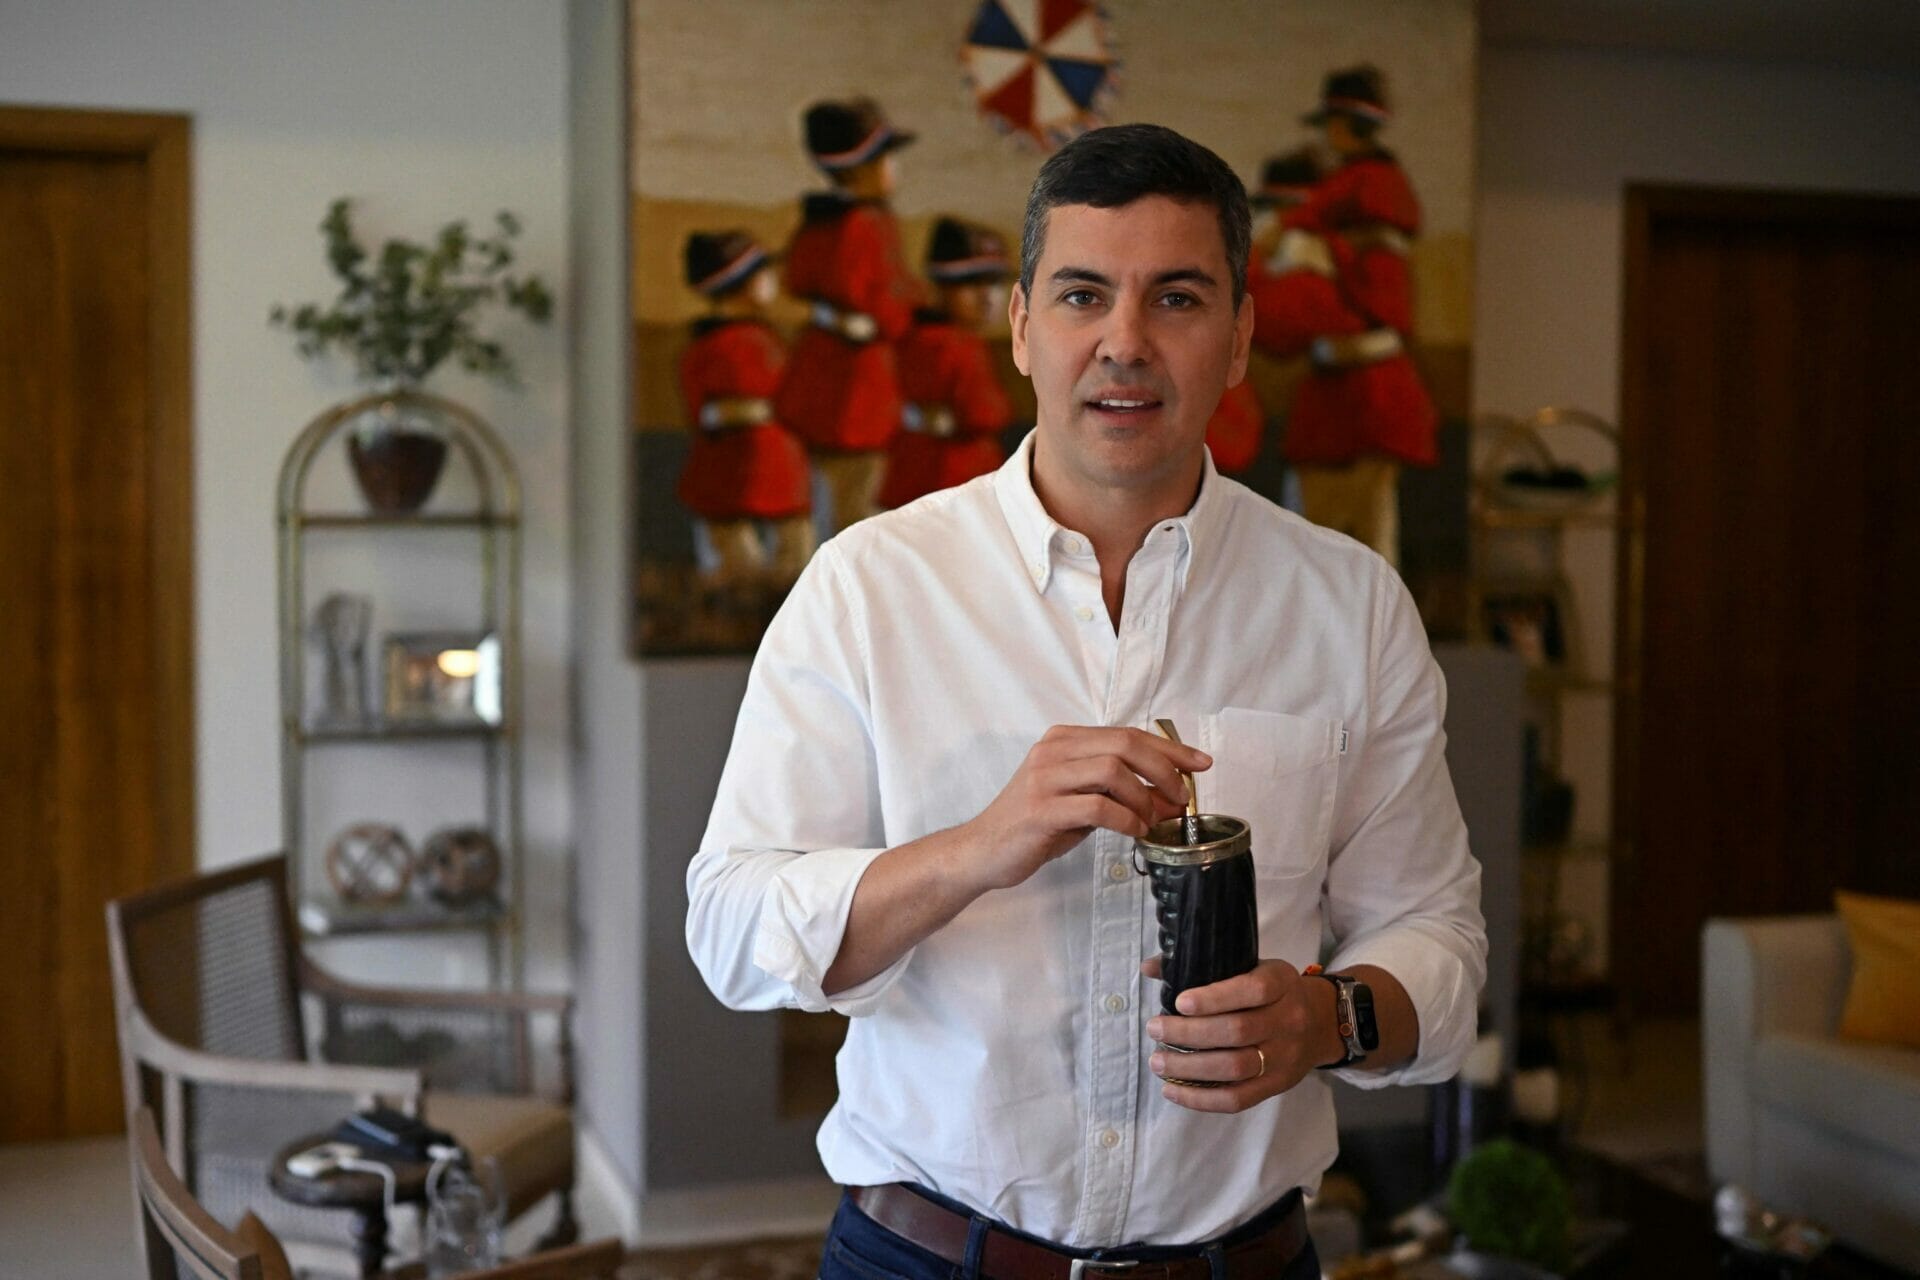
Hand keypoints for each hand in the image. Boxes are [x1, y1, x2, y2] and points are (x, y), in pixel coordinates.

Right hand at [956, 726, 1209, 893]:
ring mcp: (1044, 778)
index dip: (1170, 748)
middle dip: (1164, 769)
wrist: (983, 850)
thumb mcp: (1081, 800)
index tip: (1201, 764)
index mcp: (1064, 740)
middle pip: (1124, 745)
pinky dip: (1125, 819)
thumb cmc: (1035, 825)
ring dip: (1144, 797)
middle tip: (1181, 797)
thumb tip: (1170, 798)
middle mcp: (1053, 750)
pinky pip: (1097, 806)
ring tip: (1153, 820)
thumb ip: (1120, 792)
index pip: (1127, 734)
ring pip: (1112, 771)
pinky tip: (1134, 831)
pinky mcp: (1041, 809)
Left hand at [1142, 957, 1341, 1112]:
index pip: (1253, 990)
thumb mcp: (1250, 965)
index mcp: (1281, 982)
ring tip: (1157, 1061)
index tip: (1180, 1002)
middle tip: (1156, 1029)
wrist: (1320, 1022)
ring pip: (1235, 1068)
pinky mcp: (1277, 1086)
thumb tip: (1150, 967)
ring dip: (1189, 1068)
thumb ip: (1203, 965)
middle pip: (1237, 1031)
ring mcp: (1284, 1057)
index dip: (1214, 998)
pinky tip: (1172, 1090)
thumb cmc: (1272, 991)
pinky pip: (1237, 1099)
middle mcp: (1288, 1020)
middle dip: (1189, 1033)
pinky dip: (1200, 1099)